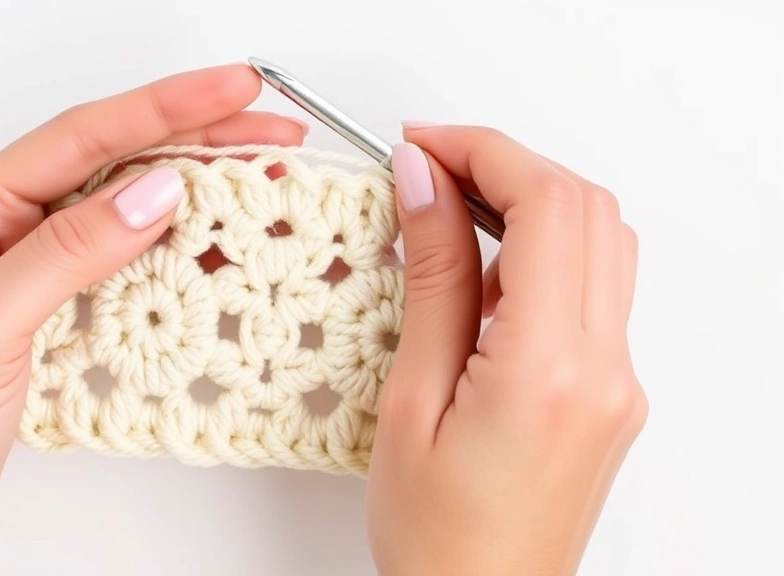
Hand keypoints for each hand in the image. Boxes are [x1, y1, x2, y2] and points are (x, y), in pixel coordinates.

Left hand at [0, 63, 306, 574]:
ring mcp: (35, 276)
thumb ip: (67, 252)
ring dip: (197, 198)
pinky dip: (179, 257)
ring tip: (262, 187)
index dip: (165, 107)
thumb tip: (153, 192)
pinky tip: (215, 253)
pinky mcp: (59, 319)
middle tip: (272, 133)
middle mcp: (6, 234)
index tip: (233, 90)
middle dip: (197, 141)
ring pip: (129, 215)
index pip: (82, 137)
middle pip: (115, 164)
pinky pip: (129, 268)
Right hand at [366, 125, 646, 574]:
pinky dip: (542, 251)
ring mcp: (619, 379)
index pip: (546, 207)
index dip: (482, 153)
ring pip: (600, 239)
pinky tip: (482, 271)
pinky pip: (593, 287)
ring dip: (530, 202)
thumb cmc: (436, 536)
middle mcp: (605, 369)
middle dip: (506, 165)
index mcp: (550, 371)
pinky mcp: (612, 388)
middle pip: (586, 208)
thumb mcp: (410, 400)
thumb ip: (432, 280)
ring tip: (450, 211)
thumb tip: (425, 186)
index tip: (420, 145)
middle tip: (429, 166)